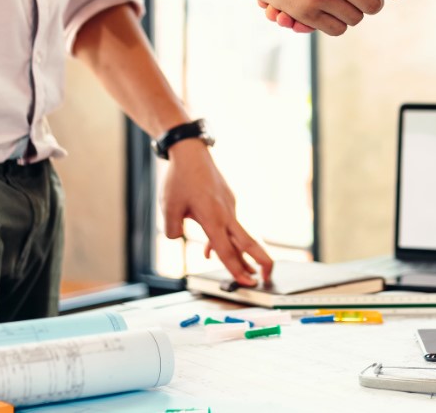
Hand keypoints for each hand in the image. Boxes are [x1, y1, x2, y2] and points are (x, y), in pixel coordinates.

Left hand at [162, 139, 273, 286]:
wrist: (191, 152)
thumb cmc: (180, 178)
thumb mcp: (168, 207)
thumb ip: (172, 229)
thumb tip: (177, 238)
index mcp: (212, 218)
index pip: (227, 251)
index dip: (238, 270)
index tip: (249, 283)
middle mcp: (226, 213)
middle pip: (248, 243)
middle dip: (261, 263)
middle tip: (267, 278)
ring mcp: (229, 206)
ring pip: (238, 235)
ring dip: (239, 254)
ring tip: (243, 271)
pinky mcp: (228, 200)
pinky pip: (230, 224)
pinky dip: (225, 238)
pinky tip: (211, 248)